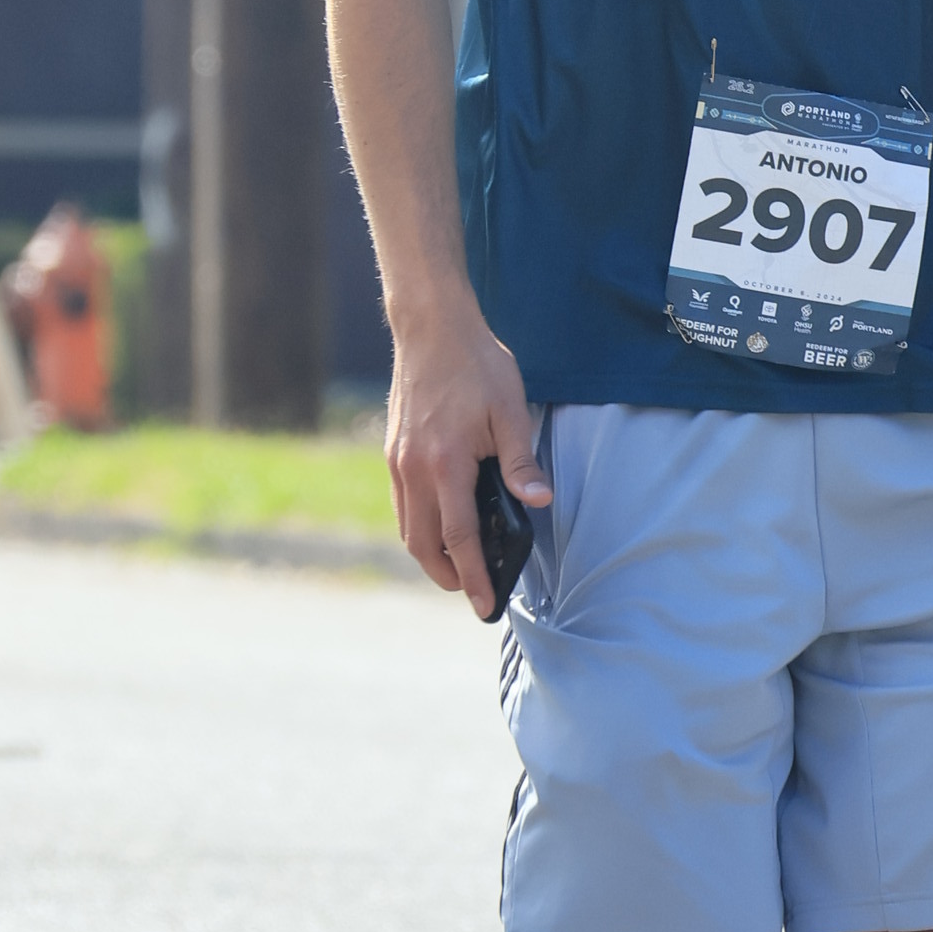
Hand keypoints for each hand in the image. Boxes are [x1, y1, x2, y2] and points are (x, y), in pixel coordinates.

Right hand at [386, 301, 551, 615]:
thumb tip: (539, 501)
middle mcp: (414, 469)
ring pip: (408, 528)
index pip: (459, 539)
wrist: (430, 326)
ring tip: (460, 566)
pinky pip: (403, 505)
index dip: (474, 577)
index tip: (485, 605)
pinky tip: (442, 525)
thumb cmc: (476, 364)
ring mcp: (398, 462)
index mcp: (446, 464)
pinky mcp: (393, 452)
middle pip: (424, 545)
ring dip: (431, 555)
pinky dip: (420, 527)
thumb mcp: (510, 409)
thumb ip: (521, 460)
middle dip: (448, 576)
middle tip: (474, 592)